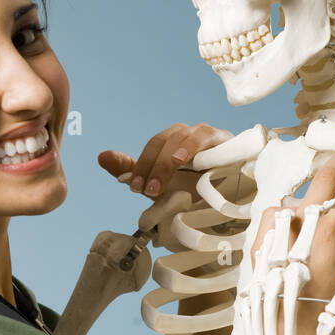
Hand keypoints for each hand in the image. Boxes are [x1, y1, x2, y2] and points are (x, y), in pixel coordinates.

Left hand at [98, 123, 232, 229]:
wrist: (233, 199)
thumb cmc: (196, 188)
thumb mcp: (161, 184)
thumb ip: (132, 169)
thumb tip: (101, 157)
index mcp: (172, 143)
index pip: (153, 146)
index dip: (141, 164)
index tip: (135, 188)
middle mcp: (188, 135)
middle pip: (166, 141)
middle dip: (153, 166)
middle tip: (148, 192)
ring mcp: (207, 136)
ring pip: (185, 137)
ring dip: (170, 160)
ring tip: (162, 182)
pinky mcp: (226, 141)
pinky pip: (208, 138)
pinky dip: (194, 147)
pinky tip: (186, 160)